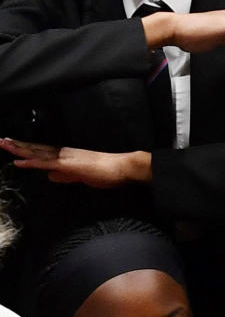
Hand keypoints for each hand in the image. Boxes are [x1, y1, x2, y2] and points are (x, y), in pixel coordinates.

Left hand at [0, 137, 150, 186]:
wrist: (120, 168)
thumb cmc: (106, 172)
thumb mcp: (81, 176)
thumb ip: (64, 176)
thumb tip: (49, 175)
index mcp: (66, 155)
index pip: (42, 152)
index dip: (26, 149)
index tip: (12, 145)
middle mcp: (62, 153)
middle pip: (36, 149)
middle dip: (18, 145)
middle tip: (1, 140)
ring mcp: (64, 158)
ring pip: (37, 154)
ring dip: (20, 150)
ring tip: (4, 144)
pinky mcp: (68, 165)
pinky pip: (45, 164)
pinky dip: (31, 163)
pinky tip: (19, 162)